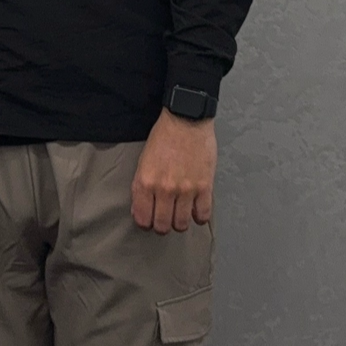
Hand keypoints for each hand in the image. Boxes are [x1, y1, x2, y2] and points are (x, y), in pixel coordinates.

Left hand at [130, 108, 216, 233]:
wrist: (186, 120)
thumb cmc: (163, 138)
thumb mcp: (143, 162)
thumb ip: (141, 188)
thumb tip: (141, 211)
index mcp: (146, 182)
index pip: (143, 219)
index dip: (146, 222)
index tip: (149, 219)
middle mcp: (165, 189)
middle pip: (163, 226)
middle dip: (162, 225)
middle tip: (165, 218)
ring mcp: (186, 190)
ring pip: (182, 224)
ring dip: (180, 222)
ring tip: (180, 213)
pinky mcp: (205, 186)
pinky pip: (203, 215)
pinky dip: (199, 217)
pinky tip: (196, 209)